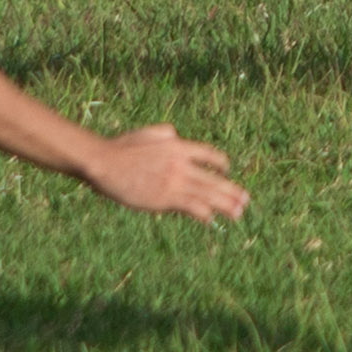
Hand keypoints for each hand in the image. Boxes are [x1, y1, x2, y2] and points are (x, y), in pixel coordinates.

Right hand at [73, 123, 247, 221]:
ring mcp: (174, 182)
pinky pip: (191, 207)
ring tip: (238, 213)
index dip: (220, 163)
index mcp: (178, 146)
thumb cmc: (122, 148)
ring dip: (225, 205)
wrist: (106, 162)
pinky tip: (211, 219)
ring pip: (207, 195)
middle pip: (213, 179)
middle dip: (231, 191)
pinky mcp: (165, 198)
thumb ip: (166, 134)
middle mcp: (181, 164)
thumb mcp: (149, 133)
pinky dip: (203, 213)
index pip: (208, 154)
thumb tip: (176, 135)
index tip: (227, 169)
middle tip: (246, 200)